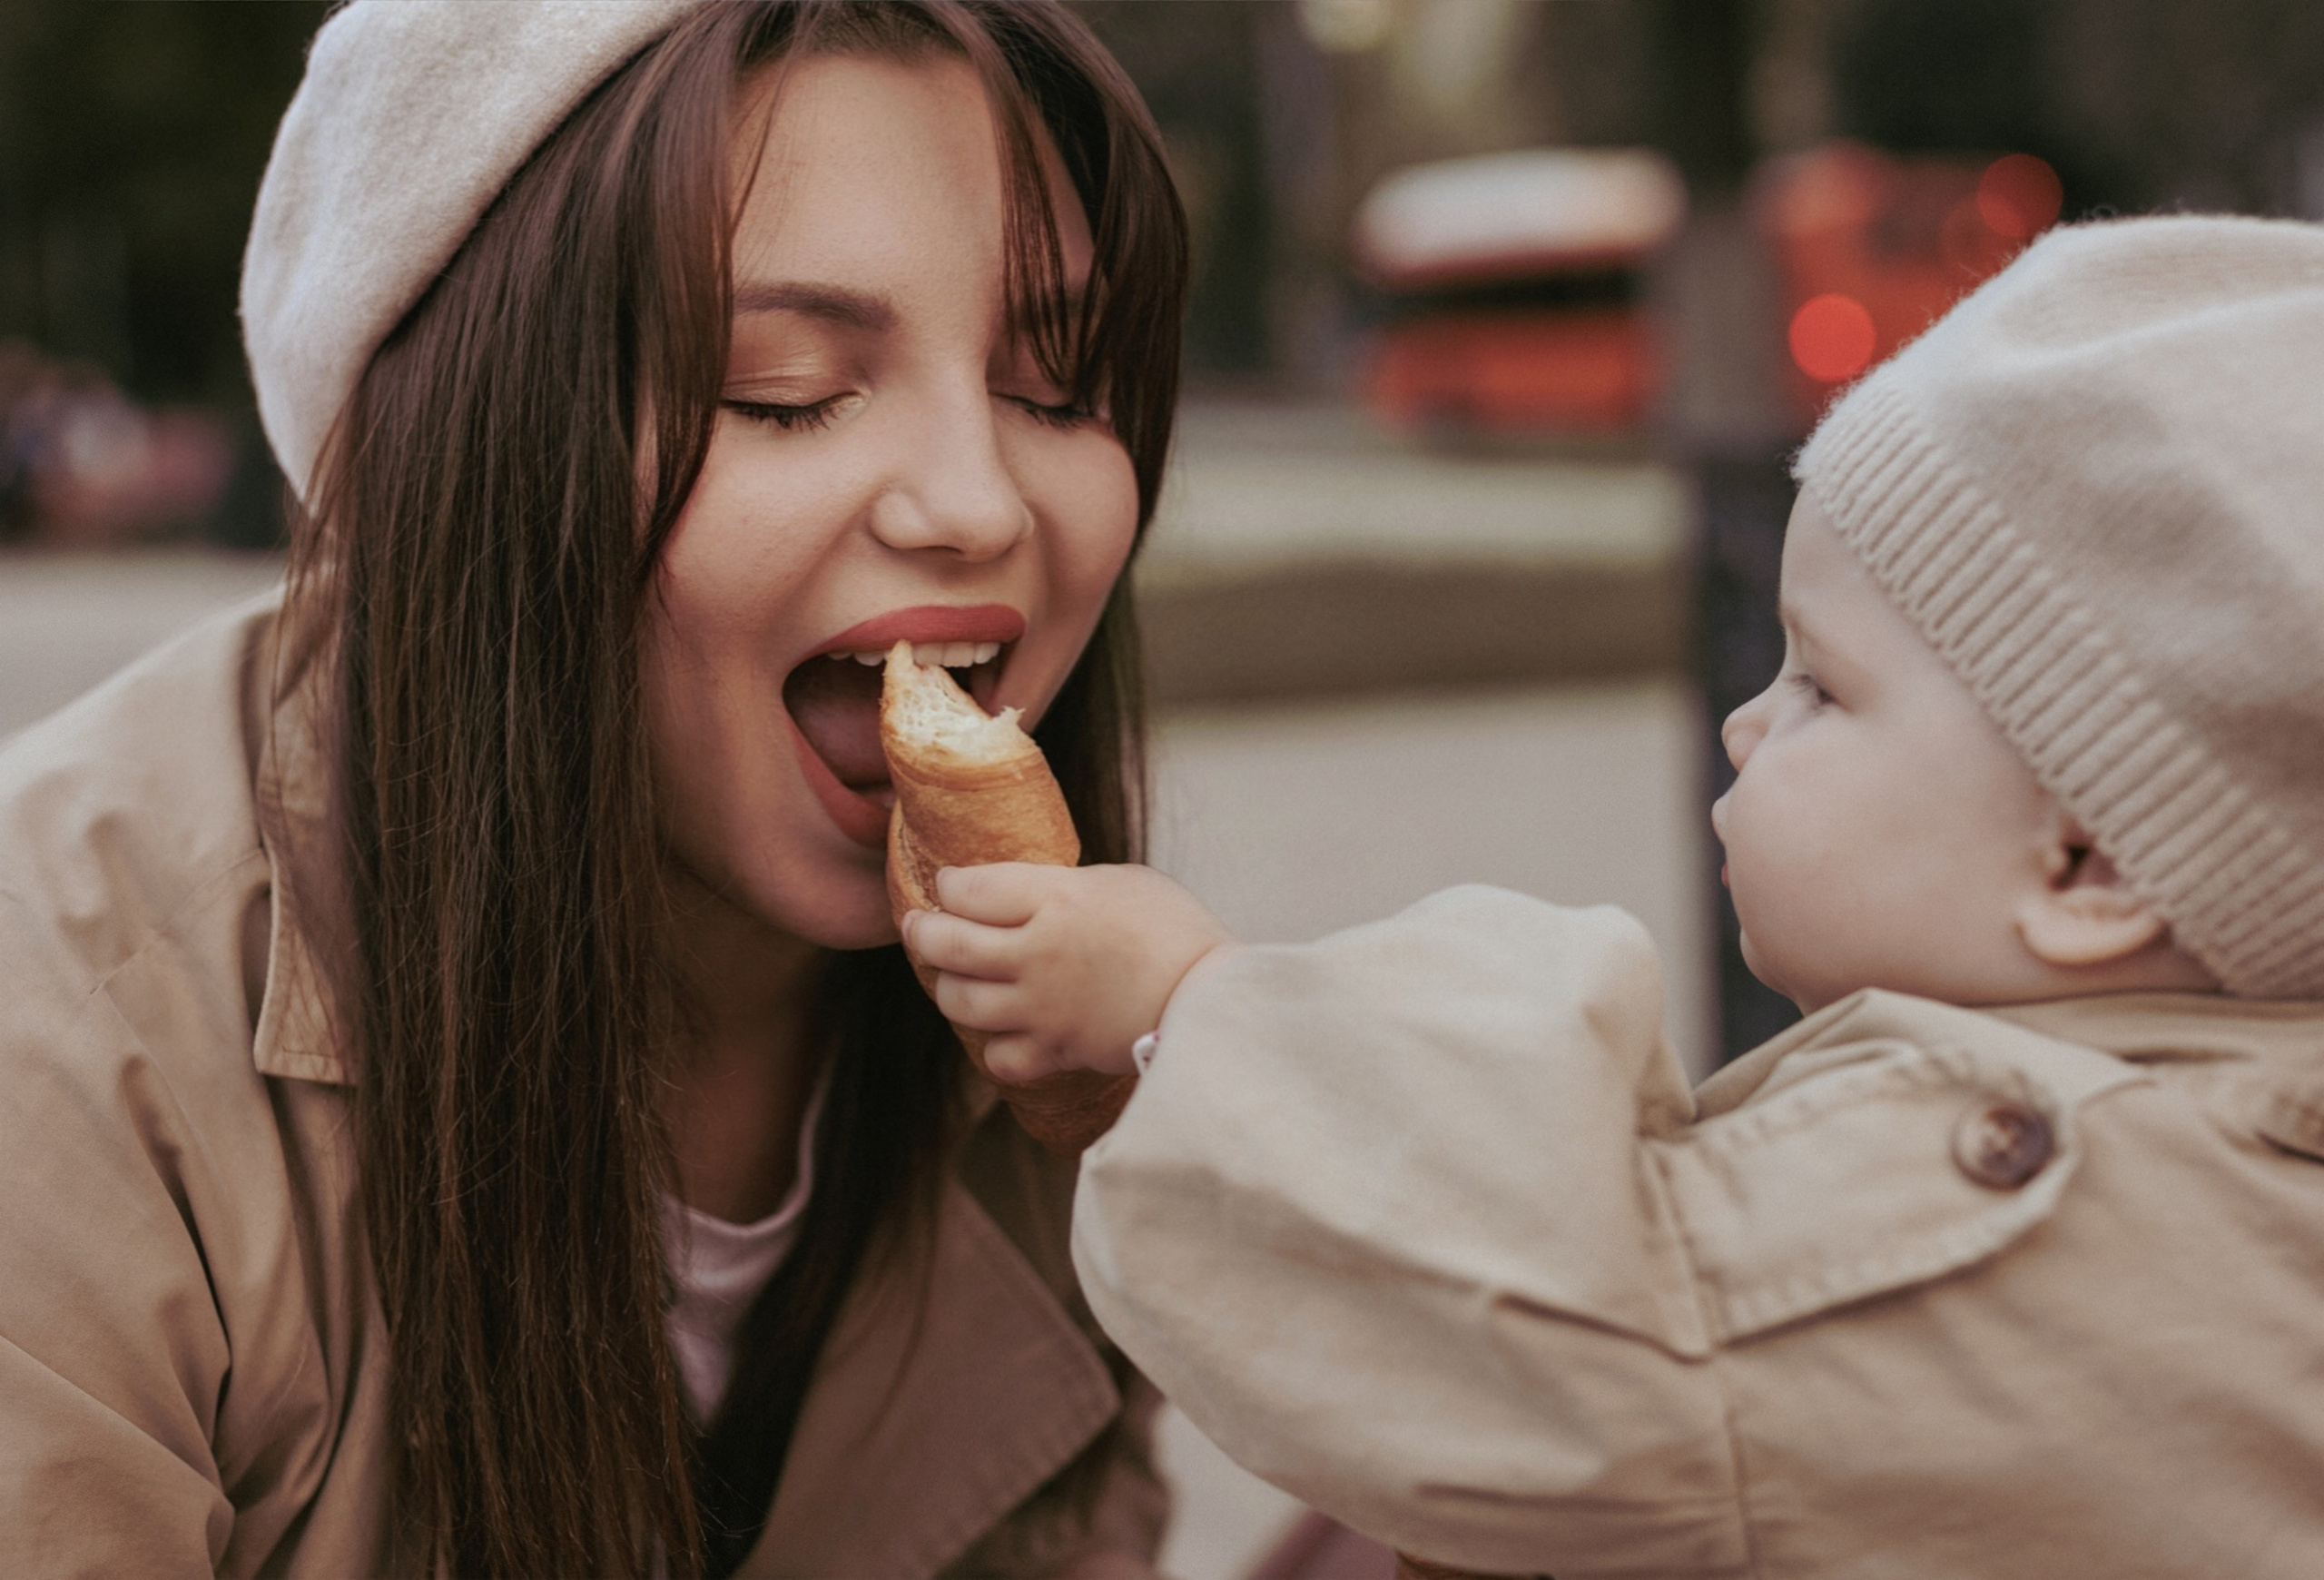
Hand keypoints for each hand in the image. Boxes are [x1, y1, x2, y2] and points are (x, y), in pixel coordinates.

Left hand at [900, 863, 1235, 1081]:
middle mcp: (1036, 953)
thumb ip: (1062, 886)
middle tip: (922, 927)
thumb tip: (1023, 894)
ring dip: (948, 986)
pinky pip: (997, 1056)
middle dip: (924, 931)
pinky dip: (992, 1043)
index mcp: (1055, 898)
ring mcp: (1042, 1007)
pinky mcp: (1056, 1051)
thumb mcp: (1120, 881)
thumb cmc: (1176, 931)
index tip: (951, 885)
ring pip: (958, 1001)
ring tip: (955, 976)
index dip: (949, 885)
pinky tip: (1003, 1027)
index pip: (967, 888)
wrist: (1214, 1000)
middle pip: (947, 943)